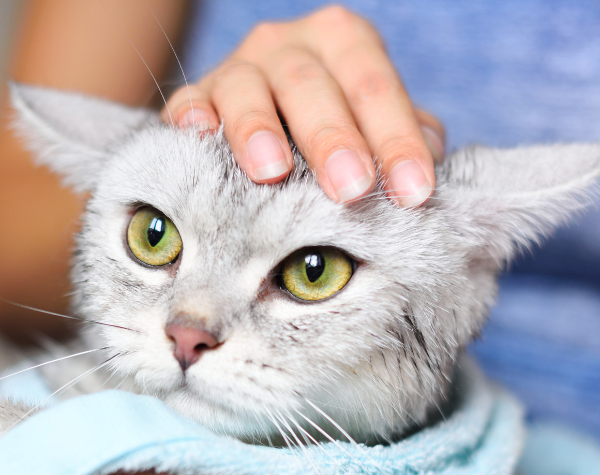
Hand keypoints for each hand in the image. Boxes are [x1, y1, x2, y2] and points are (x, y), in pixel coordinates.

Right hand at [164, 5, 444, 205]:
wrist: (268, 116)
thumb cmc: (335, 129)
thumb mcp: (374, 124)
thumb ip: (403, 134)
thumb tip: (434, 152)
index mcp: (343, 43)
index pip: (375, 86)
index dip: (397, 139)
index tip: (414, 193)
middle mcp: (288, 46)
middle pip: (311, 85)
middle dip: (333, 138)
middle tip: (352, 189)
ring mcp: (238, 70)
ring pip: (246, 89)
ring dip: (259, 128)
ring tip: (273, 172)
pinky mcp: (196, 99)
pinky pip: (189, 103)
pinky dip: (194, 120)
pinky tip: (199, 138)